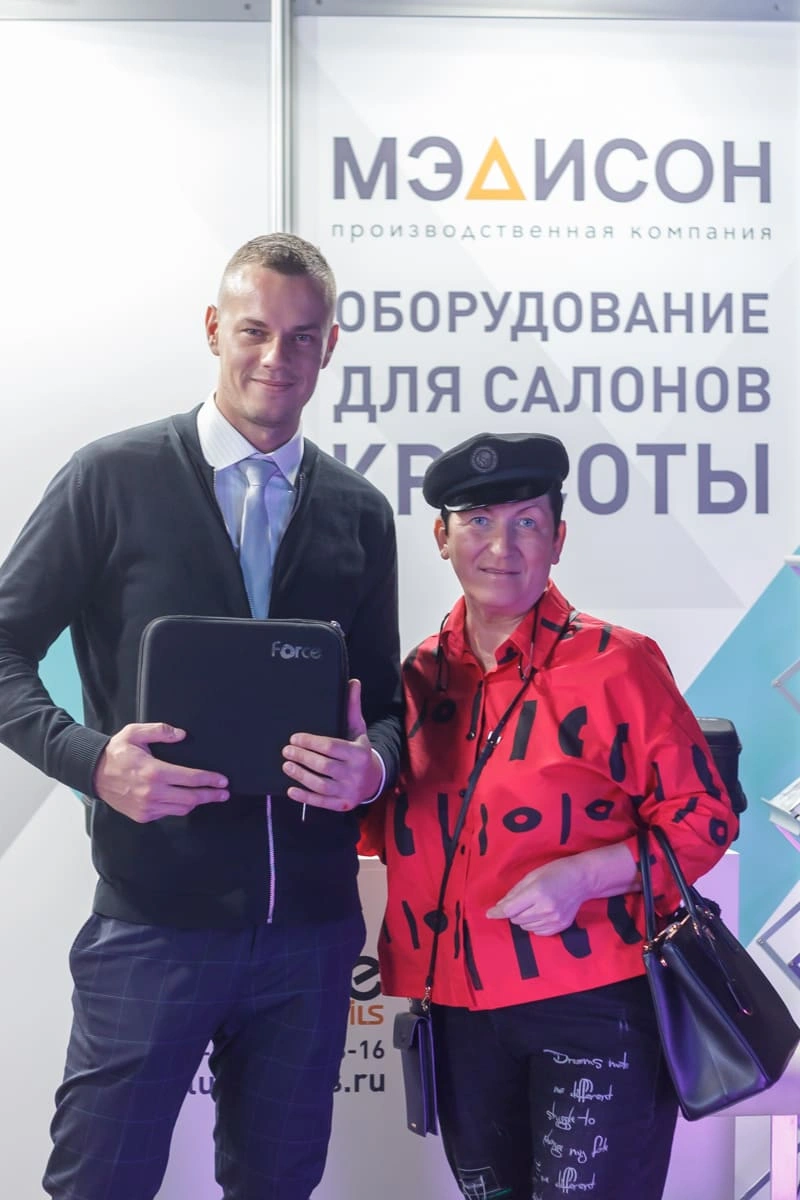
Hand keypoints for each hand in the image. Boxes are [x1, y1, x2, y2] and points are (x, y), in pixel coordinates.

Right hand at [93, 723, 228, 822]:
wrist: (94, 773)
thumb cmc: (117, 752)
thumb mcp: (135, 733)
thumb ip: (160, 731)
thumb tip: (182, 734)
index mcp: (154, 772)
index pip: (190, 778)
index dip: (210, 780)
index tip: (223, 781)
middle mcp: (152, 793)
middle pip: (191, 798)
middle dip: (210, 796)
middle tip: (224, 793)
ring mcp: (147, 807)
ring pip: (181, 809)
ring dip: (196, 803)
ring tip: (208, 796)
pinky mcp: (143, 816)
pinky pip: (168, 813)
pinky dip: (178, 807)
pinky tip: (184, 799)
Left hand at [281, 679, 382, 812]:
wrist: (374, 779)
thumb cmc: (359, 749)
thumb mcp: (358, 728)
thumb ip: (352, 707)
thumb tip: (352, 681)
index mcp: (359, 753)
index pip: (331, 747)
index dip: (310, 742)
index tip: (294, 737)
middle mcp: (355, 773)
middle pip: (323, 766)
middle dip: (302, 757)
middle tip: (286, 750)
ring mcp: (349, 791)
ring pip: (320, 784)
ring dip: (300, 775)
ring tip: (286, 765)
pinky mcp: (342, 805)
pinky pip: (320, 802)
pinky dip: (304, 796)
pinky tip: (290, 789)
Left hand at [486, 857, 586, 934]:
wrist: (582, 880)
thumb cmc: (555, 872)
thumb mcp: (532, 876)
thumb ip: (515, 892)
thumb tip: (500, 907)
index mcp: (537, 892)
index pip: (510, 908)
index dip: (497, 912)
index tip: (489, 914)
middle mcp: (546, 909)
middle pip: (516, 919)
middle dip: (513, 911)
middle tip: (521, 900)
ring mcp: (554, 920)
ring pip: (525, 927)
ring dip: (523, 918)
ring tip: (533, 906)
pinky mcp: (560, 927)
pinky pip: (537, 932)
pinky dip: (534, 925)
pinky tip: (540, 913)